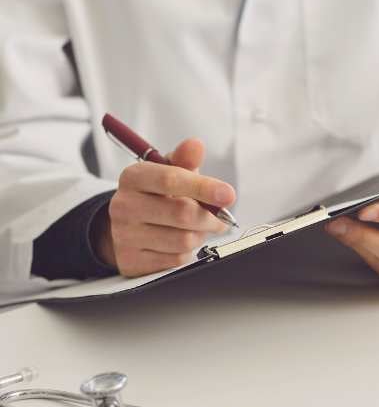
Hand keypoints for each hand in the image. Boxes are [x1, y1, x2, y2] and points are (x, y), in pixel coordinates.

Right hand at [95, 138, 235, 275]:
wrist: (127, 227)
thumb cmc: (155, 196)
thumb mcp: (167, 172)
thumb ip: (184, 160)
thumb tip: (195, 145)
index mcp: (133, 177)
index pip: (171, 180)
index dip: (204, 187)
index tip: (227, 194)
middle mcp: (124, 205)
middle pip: (183, 214)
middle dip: (210, 217)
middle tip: (220, 217)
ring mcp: (125, 235)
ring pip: (183, 240)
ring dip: (200, 235)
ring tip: (196, 228)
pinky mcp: (132, 261)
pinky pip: (176, 260)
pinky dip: (187, 252)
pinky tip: (180, 242)